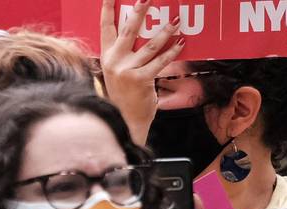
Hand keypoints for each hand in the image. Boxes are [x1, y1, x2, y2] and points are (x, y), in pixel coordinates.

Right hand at [100, 0, 184, 144]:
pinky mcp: (140, 80)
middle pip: (128, 30)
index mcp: (107, 55)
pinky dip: (172, 52)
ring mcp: (127, 70)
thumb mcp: (116, 71)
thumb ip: (122, 54)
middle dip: (139, 11)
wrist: (125, 119)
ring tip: (176, 21)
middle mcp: (114, 60)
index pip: (106, 26)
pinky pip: (160, 62)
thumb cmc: (124, 94)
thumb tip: (141, 34)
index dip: (107, 8)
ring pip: (149, 45)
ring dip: (165, 31)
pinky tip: (181, 44)